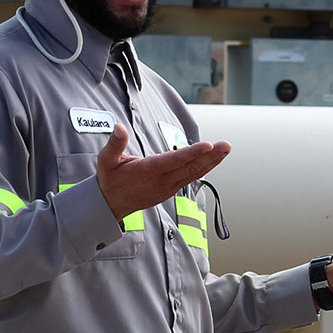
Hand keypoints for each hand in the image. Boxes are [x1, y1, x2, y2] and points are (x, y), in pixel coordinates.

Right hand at [96, 124, 229, 219]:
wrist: (113, 204)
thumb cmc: (111, 180)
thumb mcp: (106, 161)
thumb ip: (114, 144)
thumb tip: (119, 128)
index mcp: (148, 171)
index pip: (174, 160)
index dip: (192, 153)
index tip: (208, 145)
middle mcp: (162, 180)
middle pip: (191, 167)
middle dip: (211, 156)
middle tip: (226, 145)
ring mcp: (170, 186)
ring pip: (194, 173)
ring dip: (212, 161)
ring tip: (226, 149)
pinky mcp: (173, 188)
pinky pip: (192, 177)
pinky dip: (205, 167)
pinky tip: (215, 159)